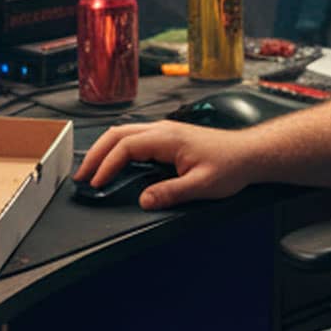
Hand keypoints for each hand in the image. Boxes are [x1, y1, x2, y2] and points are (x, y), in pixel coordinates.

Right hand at [72, 120, 261, 209]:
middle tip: (82, 176)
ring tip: (92, 170)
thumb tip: (144, 201)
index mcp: (167, 138)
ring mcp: (164, 131)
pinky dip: (117, 149)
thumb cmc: (231, 165)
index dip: (107, 165)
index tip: (96, 182)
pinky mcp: (167, 137)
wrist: (249, 154)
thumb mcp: (202, 185)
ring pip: (124, 133)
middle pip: (117, 134)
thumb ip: (171, 193)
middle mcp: (163, 129)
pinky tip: (114, 163)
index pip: (126, 147)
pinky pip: (134, 138)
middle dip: (96, 154)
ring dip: (104, 150)